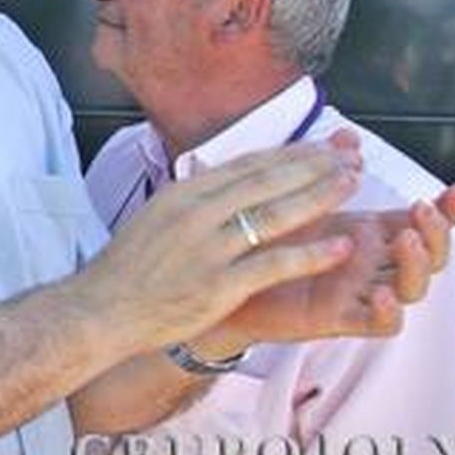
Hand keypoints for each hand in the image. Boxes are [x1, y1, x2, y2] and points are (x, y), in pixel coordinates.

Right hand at [80, 130, 363, 357]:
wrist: (103, 309)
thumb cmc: (130, 267)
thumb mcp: (159, 216)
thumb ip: (196, 199)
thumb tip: (227, 179)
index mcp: (184, 193)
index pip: (246, 164)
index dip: (289, 153)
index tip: (321, 145)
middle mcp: (197, 213)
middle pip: (267, 180)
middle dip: (313, 165)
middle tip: (349, 155)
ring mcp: (209, 248)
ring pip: (275, 215)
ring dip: (319, 197)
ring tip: (351, 184)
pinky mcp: (220, 285)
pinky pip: (274, 265)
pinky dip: (310, 255)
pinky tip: (340, 247)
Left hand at [211, 183, 454, 347]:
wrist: (223, 280)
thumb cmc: (264, 239)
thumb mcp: (296, 198)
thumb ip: (326, 169)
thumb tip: (350, 135)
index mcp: (368, 233)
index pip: (420, 222)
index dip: (447, 209)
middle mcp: (372, 263)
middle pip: (429, 256)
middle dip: (436, 233)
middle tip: (421, 210)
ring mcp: (360, 292)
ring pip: (413, 288)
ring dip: (417, 265)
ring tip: (404, 240)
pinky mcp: (338, 319)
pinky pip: (379, 325)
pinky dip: (389, 313)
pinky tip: (383, 295)